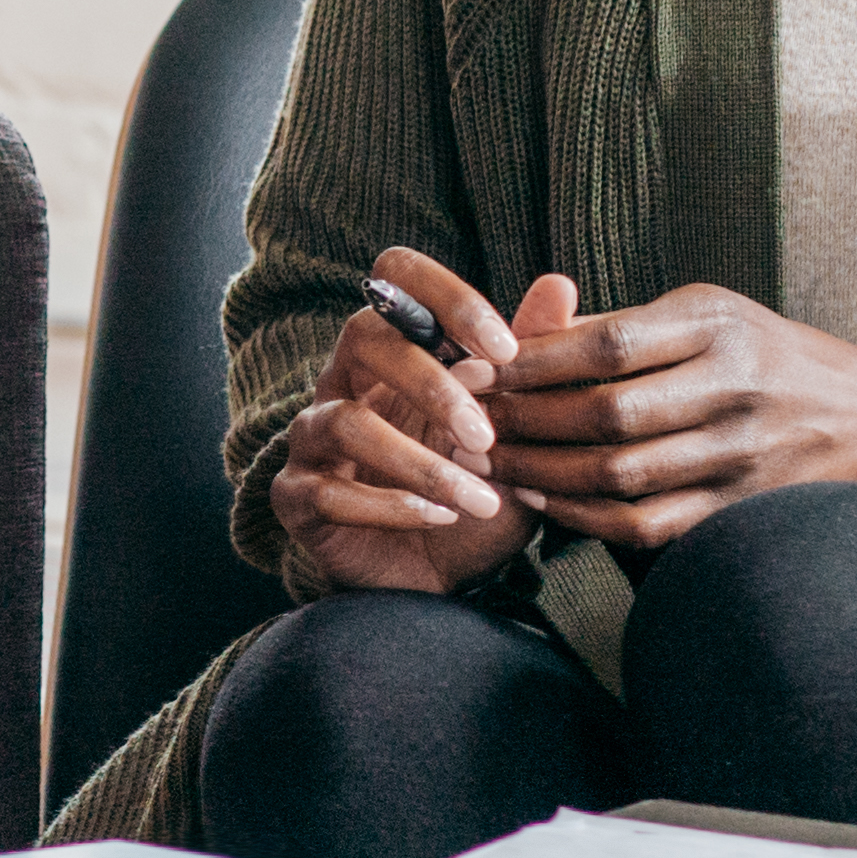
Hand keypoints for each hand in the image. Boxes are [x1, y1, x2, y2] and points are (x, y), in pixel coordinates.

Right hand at [269, 251, 576, 595]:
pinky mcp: (295, 497)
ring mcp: (312, 439)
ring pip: (346, 422)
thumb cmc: (474, 491)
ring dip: (419, 464)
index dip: (446, 297)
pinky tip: (441, 519)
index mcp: (395, 349)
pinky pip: (326, 491)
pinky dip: (389, 506)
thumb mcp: (517, 430)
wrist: (439, 581)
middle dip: (431, 384)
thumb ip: (531, 362)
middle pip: (362, 337)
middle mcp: (344, 382)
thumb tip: (561, 284)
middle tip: (486, 437)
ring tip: (478, 499)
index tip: (505, 350)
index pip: (394, 276)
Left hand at [488, 283, 856, 555]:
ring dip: (541, 473)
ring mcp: (737, 455)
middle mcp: (731, 389)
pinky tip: (543, 501)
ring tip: (491, 462)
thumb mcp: (705, 311)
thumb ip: (618, 324)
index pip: (606, 345)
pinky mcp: (736, 507)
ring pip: (619, 475)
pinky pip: (645, 523)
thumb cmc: (762, 350)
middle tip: (467, 421)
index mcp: (716, 327)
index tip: (474, 368)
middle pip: (606, 413)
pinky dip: (584, 518)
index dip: (530, 362)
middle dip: (523, 420)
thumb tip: (517, 335)